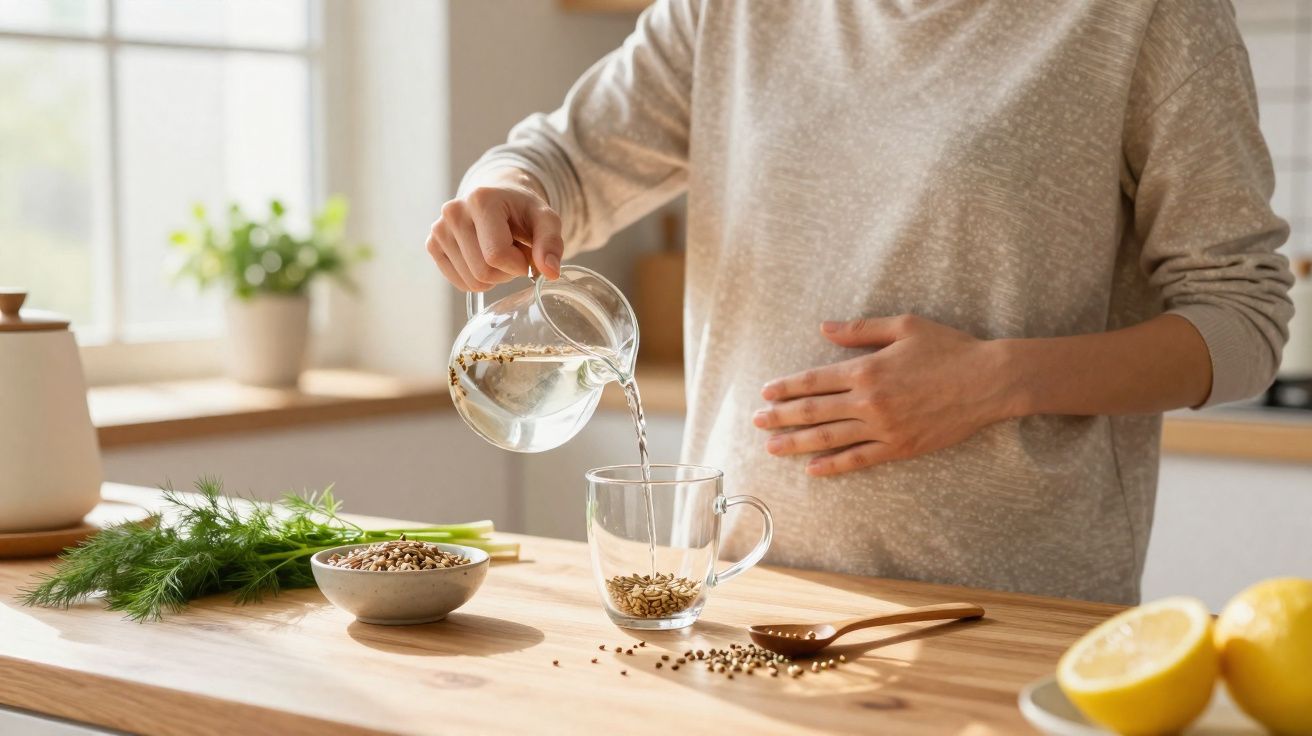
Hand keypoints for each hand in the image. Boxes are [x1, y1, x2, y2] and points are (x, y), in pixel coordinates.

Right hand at [426, 168, 563, 290]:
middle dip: (507, 272)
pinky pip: (460, 283)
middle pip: (483, 272)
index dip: (519, 265)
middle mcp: (454, 212)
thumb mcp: (546, 220)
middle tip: (514, 253)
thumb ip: (551, 244)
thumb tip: (550, 272)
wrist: (499, 199)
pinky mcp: (432, 244)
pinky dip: (477, 279)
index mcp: (481, 200)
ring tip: (498, 252)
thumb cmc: (523, 211)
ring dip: (493, 276)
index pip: (497, 256)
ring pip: (472, 282)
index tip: (527, 253)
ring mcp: (439, 229)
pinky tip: (483, 257)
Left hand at [754, 315, 1018, 475]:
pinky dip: (833, 465)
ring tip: (773, 447)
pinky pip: (858, 459)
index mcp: (866, 369)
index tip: (765, 392)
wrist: (989, 381)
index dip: (786, 387)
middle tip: (757, 421)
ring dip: (797, 444)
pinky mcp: (899, 447)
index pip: (814, 380)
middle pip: (814, 411)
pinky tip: (813, 469)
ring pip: (829, 438)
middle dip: (781, 417)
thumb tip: (824, 328)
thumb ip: (860, 330)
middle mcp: (869, 401)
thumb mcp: (904, 326)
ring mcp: (883, 428)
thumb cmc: (949, 348)